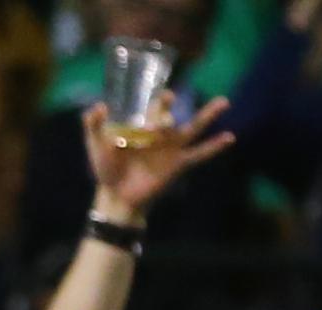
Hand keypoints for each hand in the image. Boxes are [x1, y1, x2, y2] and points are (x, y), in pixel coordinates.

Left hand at [84, 91, 235, 222]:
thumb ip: (92, 124)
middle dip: (168, 107)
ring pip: (193, 127)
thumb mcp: (94, 144)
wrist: (116, 196)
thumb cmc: (106, 169)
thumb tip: (99, 106)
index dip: (155, 103)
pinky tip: (230, 137)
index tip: (149, 111)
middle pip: (171, 113)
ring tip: (224, 101)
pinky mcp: (179, 164)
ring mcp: (171, 148)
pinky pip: (200, 154)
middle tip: (164, 108)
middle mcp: (160, 132)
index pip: (153, 105)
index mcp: (142, 123)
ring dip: (209, 114)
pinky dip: (215, 147)